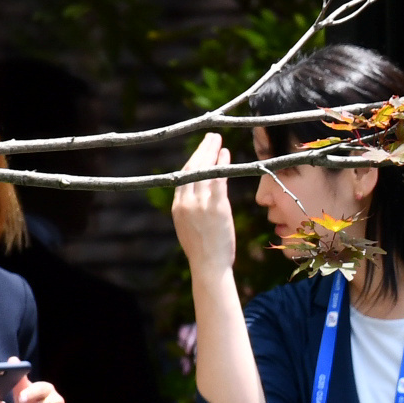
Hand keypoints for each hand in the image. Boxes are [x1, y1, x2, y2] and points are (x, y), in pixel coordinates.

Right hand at [168, 137, 239, 277]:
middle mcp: (186, 202)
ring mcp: (200, 204)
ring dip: (211, 152)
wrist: (209, 265)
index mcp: (177, 207)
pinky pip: (218, 180)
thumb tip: (199, 198)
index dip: (191, 161)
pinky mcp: (216, 207)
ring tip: (218, 140)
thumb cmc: (204, 250)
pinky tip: (226, 155)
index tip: (200, 150)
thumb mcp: (190, 227)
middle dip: (201, 150)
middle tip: (210, 137)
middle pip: (191, 169)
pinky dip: (222, 166)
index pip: (182, 177)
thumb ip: (192, 210)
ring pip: (204, 171)